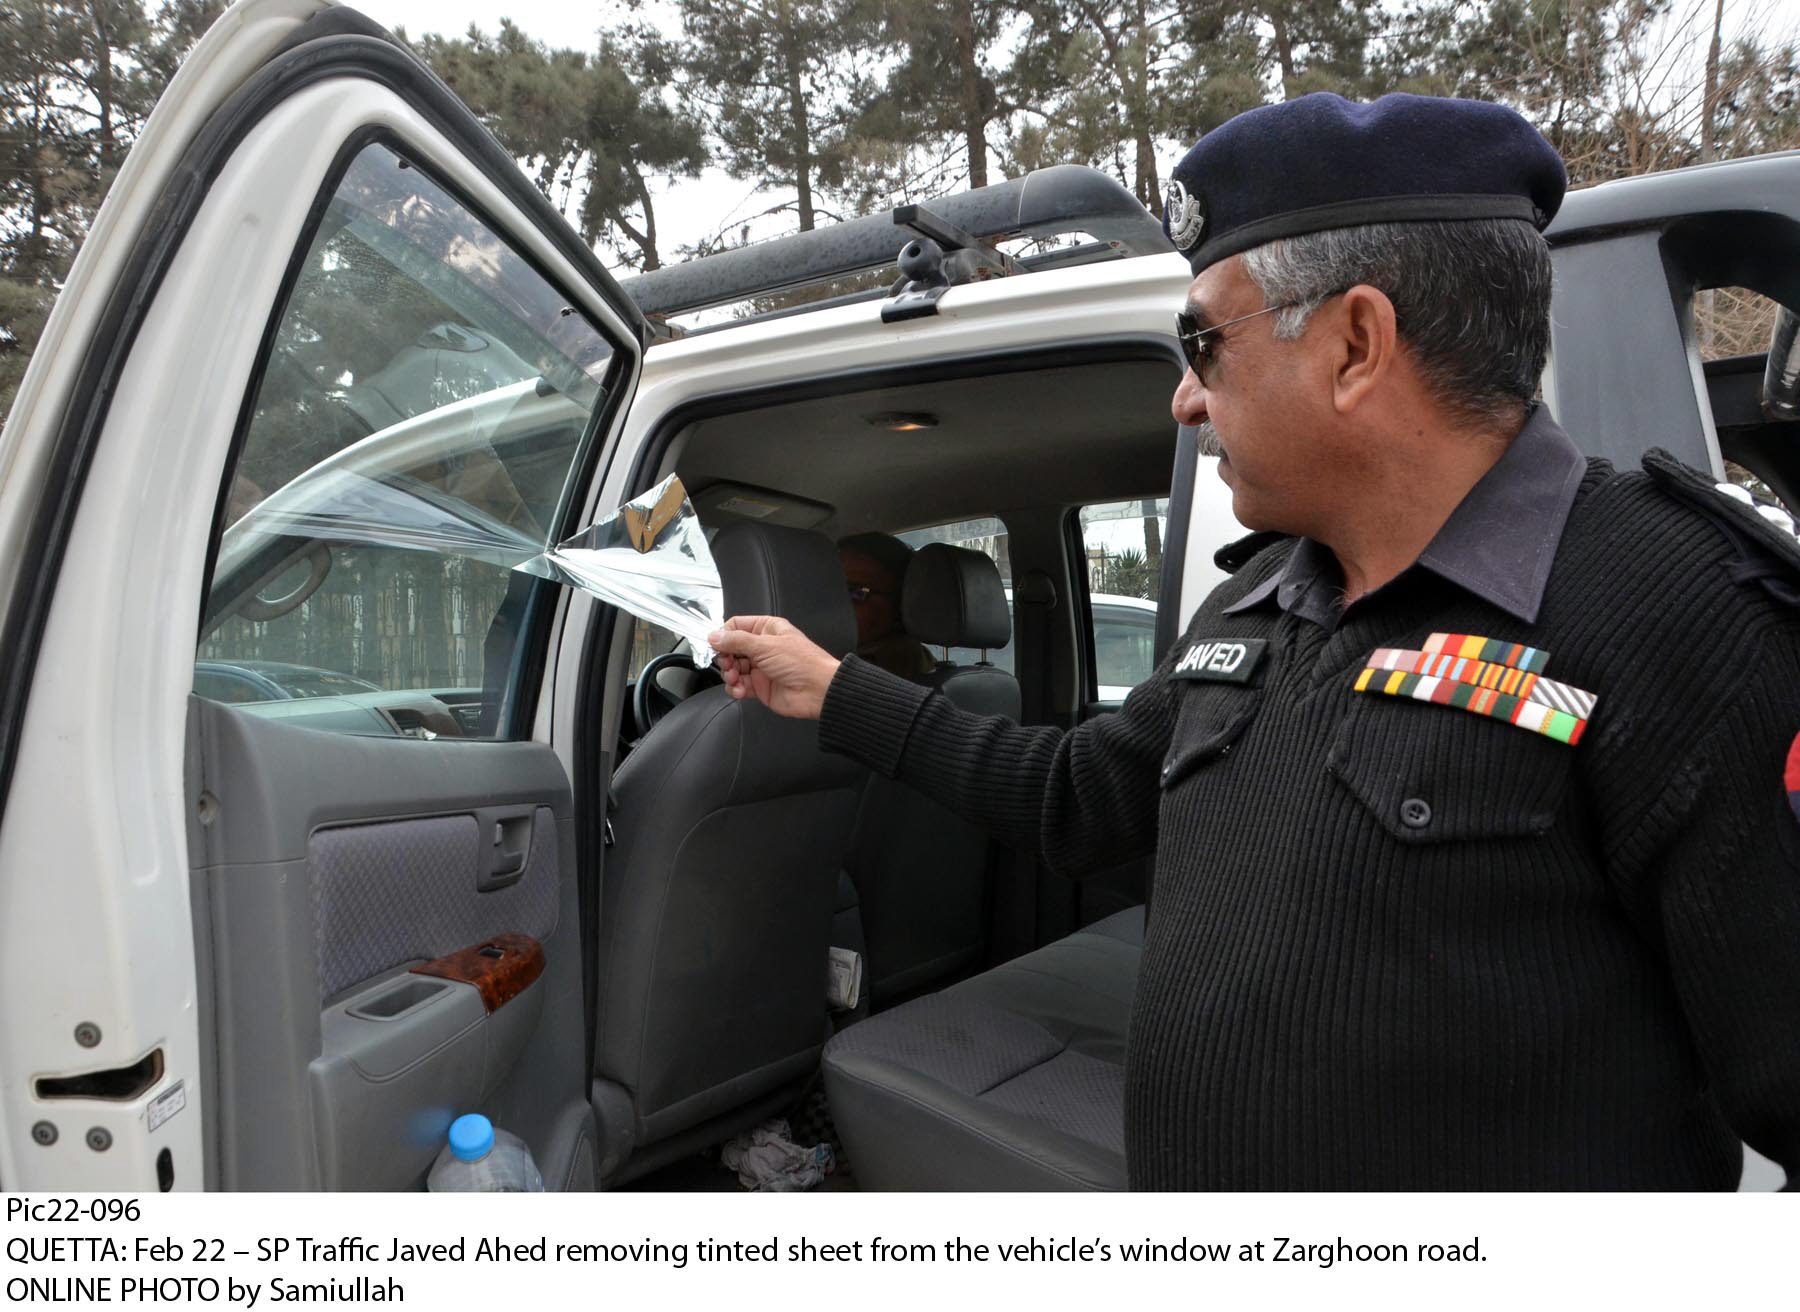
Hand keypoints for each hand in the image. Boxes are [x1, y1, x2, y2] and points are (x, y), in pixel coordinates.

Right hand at [709, 616, 841, 718]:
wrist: (818, 692)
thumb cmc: (803, 664)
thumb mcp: (765, 646)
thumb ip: (736, 641)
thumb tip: (715, 636)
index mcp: (767, 629)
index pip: (736, 626)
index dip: (723, 635)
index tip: (716, 645)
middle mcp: (763, 647)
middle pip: (731, 649)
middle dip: (725, 658)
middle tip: (728, 664)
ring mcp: (761, 667)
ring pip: (733, 669)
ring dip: (729, 675)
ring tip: (735, 679)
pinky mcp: (760, 687)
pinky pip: (739, 686)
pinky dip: (736, 689)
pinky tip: (741, 690)